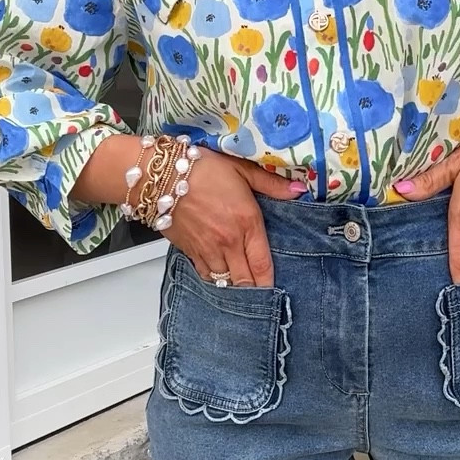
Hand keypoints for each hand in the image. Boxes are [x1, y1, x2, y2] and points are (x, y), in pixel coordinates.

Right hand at [167, 150, 304, 285]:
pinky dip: (213, 278)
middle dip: (253, 289)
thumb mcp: (242, 169)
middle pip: (244, 281)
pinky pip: (205, 274)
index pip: (263, 265)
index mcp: (246, 223)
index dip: (270, 283)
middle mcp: (228, 241)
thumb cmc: (201, 169)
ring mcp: (207, 249)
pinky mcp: (189, 251)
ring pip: (224, 281)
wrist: (162, 175)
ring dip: (233, 285)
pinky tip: (219, 274)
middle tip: (259, 291)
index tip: (275, 290)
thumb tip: (297, 190)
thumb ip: (272, 184)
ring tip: (240, 284)